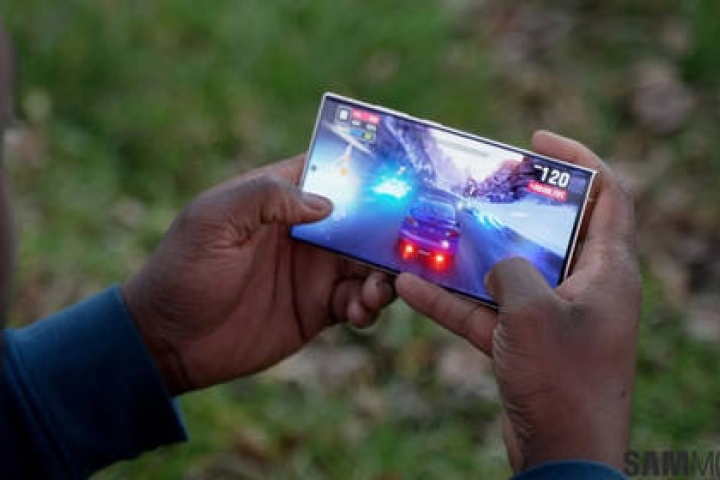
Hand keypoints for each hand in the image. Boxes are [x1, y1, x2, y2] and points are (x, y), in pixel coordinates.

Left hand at [122, 155, 394, 395]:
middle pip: (363, 219)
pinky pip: (359, 301)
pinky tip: (359, 312)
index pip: (330, 171)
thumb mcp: (212, 221)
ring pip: (369, 262)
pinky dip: (370, 304)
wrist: (168, 342)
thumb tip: (327, 204)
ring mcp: (314, 270)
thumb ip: (265, 198)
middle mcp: (304, 230)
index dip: (366, 170)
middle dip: (390, 228)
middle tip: (413, 243)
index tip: (402, 177)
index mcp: (278, 198)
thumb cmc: (182, 272)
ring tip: (377, 289)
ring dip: (385, 272)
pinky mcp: (319, 308)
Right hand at [396, 131, 640, 470]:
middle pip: (552, 230)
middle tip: (478, 186)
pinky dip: (452, 300)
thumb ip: (511, 269)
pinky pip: (487, 311)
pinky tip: (410, 287)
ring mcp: (553, 316)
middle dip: (512, 207)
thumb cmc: (561, 377)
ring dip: (470, 256)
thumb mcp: (532, 309)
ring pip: (510, 271)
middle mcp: (584, 287)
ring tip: (433, 231)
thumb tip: (494, 261)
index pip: (609, 195)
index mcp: (607, 269)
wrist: (562, 453)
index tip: (537, 142)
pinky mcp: (525, 343)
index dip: (579, 160)